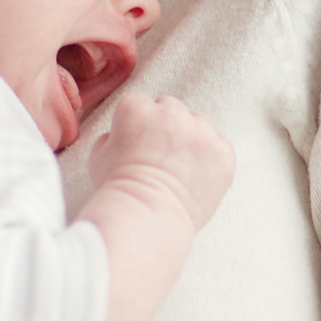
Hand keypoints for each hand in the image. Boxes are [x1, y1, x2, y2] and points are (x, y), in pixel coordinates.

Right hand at [90, 91, 233, 226]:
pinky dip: (212, 160)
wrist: (147, 216)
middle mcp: (170, 112)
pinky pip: (220, 147)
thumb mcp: (98, 156)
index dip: (139, 126)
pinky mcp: (222, 152)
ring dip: (192, 139)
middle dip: (167, 126)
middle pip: (171, 108)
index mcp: (136, 108)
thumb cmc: (119, 191)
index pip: (140, 104)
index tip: (138, 144)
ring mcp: (200, 131)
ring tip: (181, 167)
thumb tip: (118, 135)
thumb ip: (111, 136)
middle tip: (161, 155)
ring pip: (199, 123)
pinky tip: (198, 178)